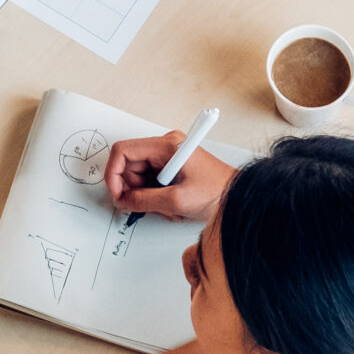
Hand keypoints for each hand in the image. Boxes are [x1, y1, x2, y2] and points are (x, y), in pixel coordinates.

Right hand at [105, 132, 232, 221]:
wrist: (238, 198)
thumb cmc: (218, 192)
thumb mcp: (177, 201)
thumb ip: (144, 200)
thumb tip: (123, 201)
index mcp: (167, 146)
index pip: (123, 151)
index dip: (114, 174)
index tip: (117, 194)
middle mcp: (166, 147)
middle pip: (130, 166)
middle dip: (134, 189)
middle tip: (147, 206)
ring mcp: (169, 157)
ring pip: (140, 177)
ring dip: (148, 197)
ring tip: (169, 208)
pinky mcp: (172, 168)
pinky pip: (151, 182)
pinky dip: (157, 197)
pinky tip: (173, 206)